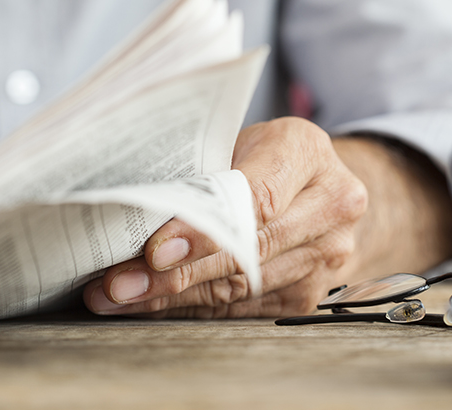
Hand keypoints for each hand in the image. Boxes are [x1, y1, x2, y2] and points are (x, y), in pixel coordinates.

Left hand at [83, 117, 368, 317]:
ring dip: (176, 295)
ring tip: (122, 296)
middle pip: (250, 251)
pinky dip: (193, 308)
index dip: (204, 229)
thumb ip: (203, 174)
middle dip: (177, 272)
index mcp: (307, 152)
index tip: (156, 250)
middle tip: (120, 283)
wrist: (320, 187)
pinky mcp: (309, 294)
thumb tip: (135, 214)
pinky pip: (243, 309)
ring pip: (242, 287)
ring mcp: (327, 256)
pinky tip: (153, 304)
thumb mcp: (237, 142)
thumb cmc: (264, 156)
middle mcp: (331, 206)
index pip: (255, 199)